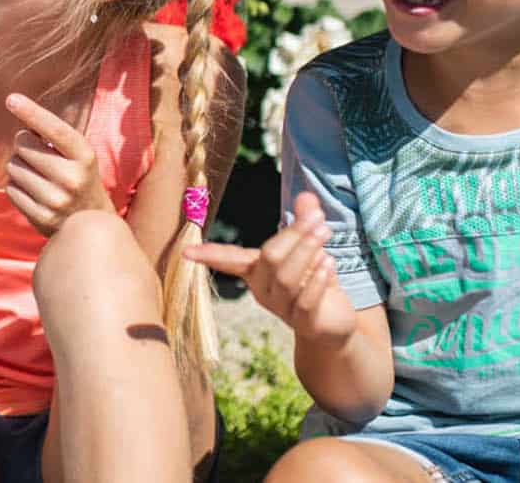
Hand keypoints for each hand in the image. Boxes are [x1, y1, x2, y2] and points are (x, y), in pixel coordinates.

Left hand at [2, 93, 110, 236]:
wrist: (91, 222)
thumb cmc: (80, 178)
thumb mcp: (79, 154)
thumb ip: (55, 136)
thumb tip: (21, 115)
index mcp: (84, 156)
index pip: (54, 129)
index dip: (31, 112)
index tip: (11, 99)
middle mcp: (72, 178)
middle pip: (23, 145)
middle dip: (23, 144)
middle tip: (36, 153)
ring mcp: (56, 200)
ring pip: (13, 167)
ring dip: (19, 166)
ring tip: (37, 175)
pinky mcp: (40, 217)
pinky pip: (11, 189)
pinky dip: (17, 186)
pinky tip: (33, 192)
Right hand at [183, 191, 357, 344]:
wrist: (332, 324)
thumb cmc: (315, 281)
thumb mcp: (310, 248)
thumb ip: (304, 221)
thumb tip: (306, 195)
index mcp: (256, 271)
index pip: (230, 260)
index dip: (209, 255)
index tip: (186, 252)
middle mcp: (263, 290)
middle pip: (269, 258)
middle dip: (294, 234)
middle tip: (318, 217)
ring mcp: (282, 309)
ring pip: (286, 278)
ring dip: (307, 250)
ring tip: (326, 232)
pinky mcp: (304, 322)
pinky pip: (305, 300)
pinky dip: (317, 279)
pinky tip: (329, 263)